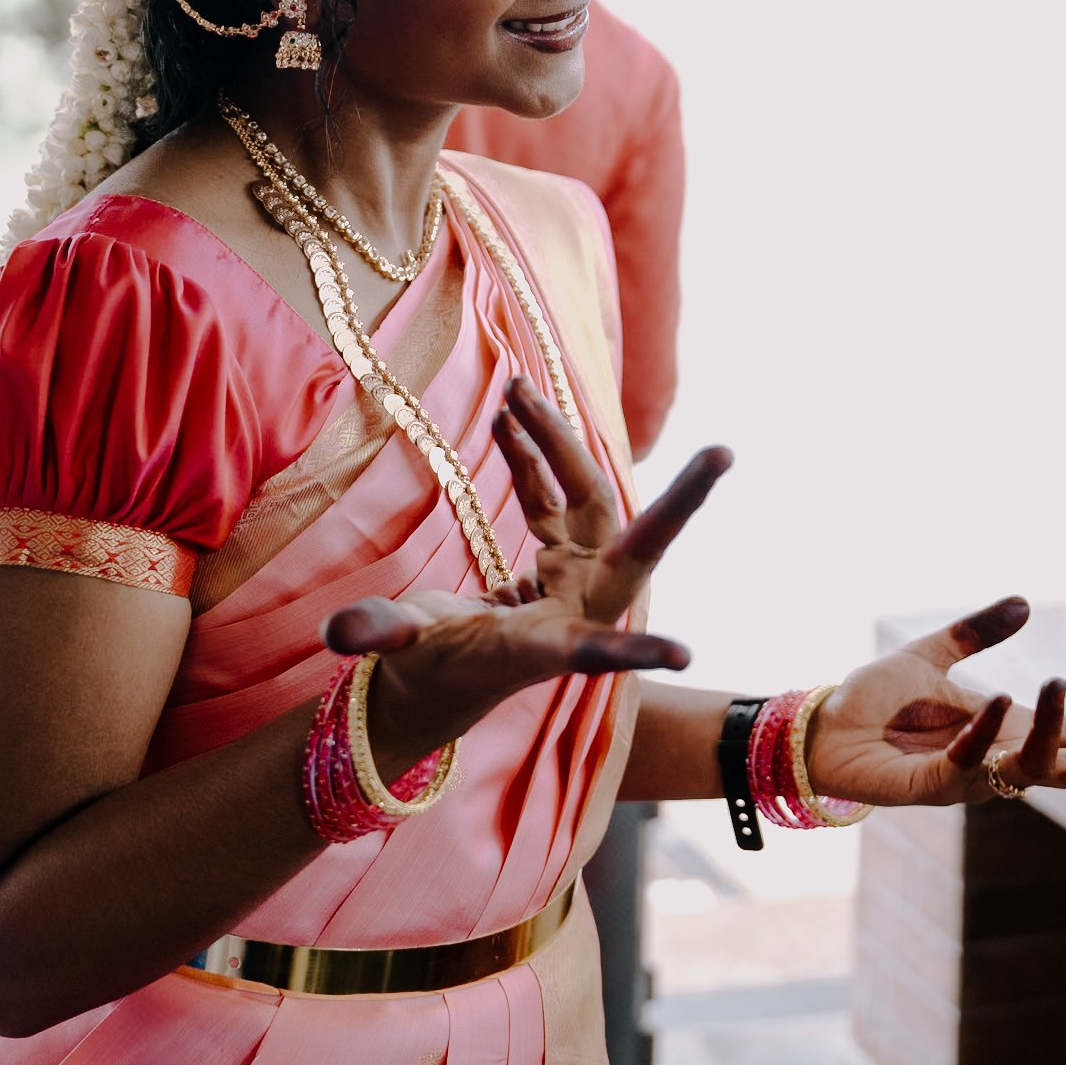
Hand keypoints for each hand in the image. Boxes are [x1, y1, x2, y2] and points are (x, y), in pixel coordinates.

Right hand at [321, 378, 729, 758]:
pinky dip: (531, 455)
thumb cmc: (428, 671)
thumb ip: (379, 633)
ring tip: (515, 392)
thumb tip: (340, 632)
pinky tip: (508, 415)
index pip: (594, 652)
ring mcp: (579, 578)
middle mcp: (579, 609)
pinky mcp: (564, 555)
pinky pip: (555, 493)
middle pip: (635, 546)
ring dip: (557, 445)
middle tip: (725, 454)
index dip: (636, 652)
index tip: (686, 655)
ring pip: (587, 500)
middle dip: (680, 501)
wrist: (444, 673)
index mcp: (544, 649)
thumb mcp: (403, 650)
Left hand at [805, 597, 1065, 805]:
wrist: (820, 727)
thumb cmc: (873, 701)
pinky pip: (969, 762)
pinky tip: (998, 698)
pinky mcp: (934, 786)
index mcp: (1006, 732)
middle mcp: (997, 761)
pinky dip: (985, 731)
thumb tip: (1025, 601)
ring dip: (1053, 730)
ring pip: (1033, 769)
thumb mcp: (930, 656)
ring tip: (1060, 681)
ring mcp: (970, 778)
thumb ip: (976, 633)